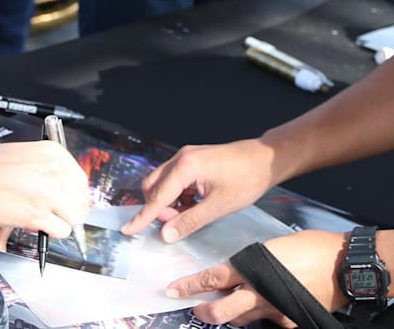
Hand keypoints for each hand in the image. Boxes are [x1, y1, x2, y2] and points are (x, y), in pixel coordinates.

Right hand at [0, 141, 89, 235]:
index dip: (74, 197)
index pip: (81, 181)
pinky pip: (60, 231)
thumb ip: (45, 172)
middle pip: (81, 201)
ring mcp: (47, 192)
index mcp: (53, 152)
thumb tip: (63, 192)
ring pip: (75, 218)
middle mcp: (54, 170)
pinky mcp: (35, 214)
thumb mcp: (21, 157)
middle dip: (68, 212)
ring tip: (39, 219)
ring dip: (59, 223)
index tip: (65, 204)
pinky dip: (49, 233)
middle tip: (52, 215)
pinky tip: (31, 224)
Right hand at [121, 138, 276, 241]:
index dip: (142, 217)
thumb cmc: (246, 179)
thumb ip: (190, 221)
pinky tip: (193, 206)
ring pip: (162, 184)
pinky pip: (174, 181)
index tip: (127, 230)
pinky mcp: (193, 161)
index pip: (157, 197)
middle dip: (158, 209)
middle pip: (153, 187)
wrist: (265, 159)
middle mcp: (180, 158)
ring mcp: (186, 158)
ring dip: (168, 203)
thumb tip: (166, 234)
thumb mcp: (219, 206)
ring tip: (188, 215)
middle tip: (175, 225)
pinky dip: (177, 196)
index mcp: (185, 166)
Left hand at [170, 231, 348, 327]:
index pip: (213, 279)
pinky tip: (273, 309)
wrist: (346, 265)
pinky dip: (269, 317)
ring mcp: (276, 310)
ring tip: (235, 303)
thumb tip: (239, 272)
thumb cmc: (314, 247)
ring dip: (233, 313)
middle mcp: (260, 292)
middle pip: (220, 310)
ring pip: (242, 319)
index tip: (173, 290)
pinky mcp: (291, 320)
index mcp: (254, 268)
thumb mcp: (276, 246)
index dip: (190, 286)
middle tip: (196, 307)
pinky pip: (272, 323)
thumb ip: (254, 261)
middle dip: (203, 310)